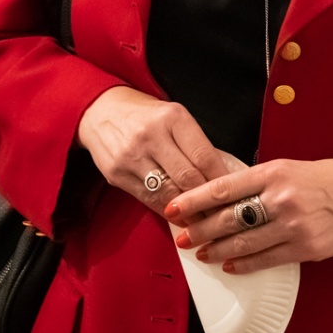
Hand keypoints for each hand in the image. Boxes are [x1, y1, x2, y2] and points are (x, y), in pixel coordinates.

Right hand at [75, 86, 232, 214]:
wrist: (100, 110)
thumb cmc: (146, 115)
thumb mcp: (174, 117)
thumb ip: (195, 143)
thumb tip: (221, 176)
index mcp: (172, 117)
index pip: (204, 156)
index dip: (220, 181)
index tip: (232, 195)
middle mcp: (151, 135)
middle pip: (188, 178)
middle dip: (207, 201)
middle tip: (222, 214)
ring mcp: (131, 156)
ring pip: (168, 194)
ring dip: (189, 212)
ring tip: (204, 221)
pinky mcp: (117, 174)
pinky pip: (148, 200)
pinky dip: (167, 211)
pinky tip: (179, 216)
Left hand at [163, 157, 332, 273]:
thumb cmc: (327, 178)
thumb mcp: (290, 168)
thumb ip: (259, 181)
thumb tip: (221, 197)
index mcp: (275, 172)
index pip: (223, 186)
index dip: (195, 200)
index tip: (175, 208)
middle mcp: (282, 197)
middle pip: (229, 217)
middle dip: (200, 229)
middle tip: (181, 236)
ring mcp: (294, 225)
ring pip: (244, 242)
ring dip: (217, 249)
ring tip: (200, 252)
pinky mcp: (307, 248)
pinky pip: (266, 259)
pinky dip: (244, 264)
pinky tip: (230, 264)